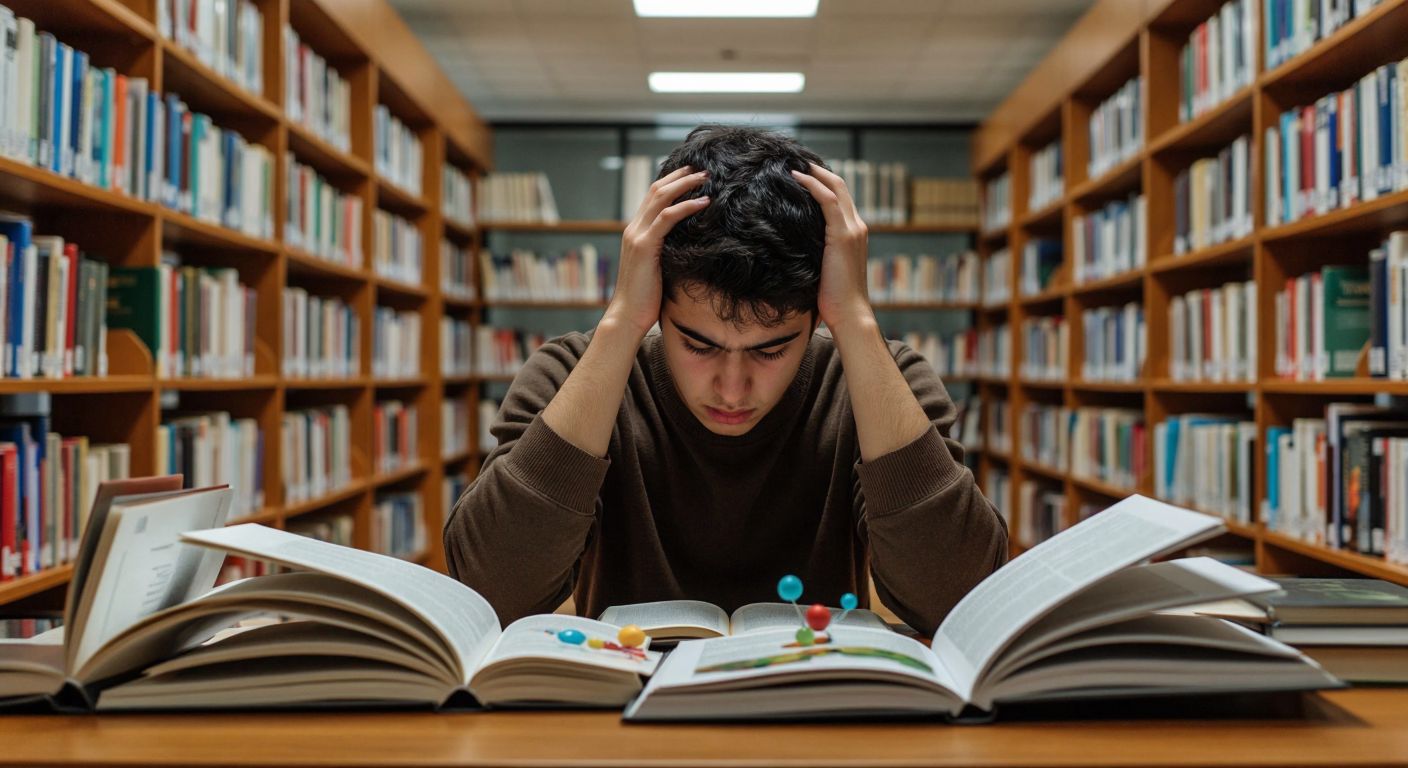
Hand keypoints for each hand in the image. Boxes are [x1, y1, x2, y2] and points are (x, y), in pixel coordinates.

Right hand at [604, 166, 709, 337]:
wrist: (627, 316)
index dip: (671, 182)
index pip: (652, 197)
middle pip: (656, 190)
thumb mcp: (658, 268)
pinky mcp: (645, 246)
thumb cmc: (645, 298)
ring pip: (661, 198)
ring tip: (706, 178)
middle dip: (680, 176)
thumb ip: (667, 251)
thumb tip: (690, 246)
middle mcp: (633, 229)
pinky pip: (667, 218)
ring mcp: (637, 236)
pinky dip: (686, 206)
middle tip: (703, 169)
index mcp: (635, 232)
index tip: (691, 174)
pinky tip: (704, 202)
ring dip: (685, 185)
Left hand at [790, 163, 872, 332]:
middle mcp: (857, 227)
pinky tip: (796, 178)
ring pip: (835, 188)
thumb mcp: (823, 271)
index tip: (802, 174)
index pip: (840, 199)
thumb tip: (791, 249)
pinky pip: (828, 201)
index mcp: (854, 234)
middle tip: (796, 161)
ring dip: (814, 172)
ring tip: (793, 163)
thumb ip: (815, 254)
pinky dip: (812, 185)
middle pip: (840, 186)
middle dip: (819, 170)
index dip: (823, 183)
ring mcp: (852, 230)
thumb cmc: (833, 301)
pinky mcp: (843, 236)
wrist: (850, 315)